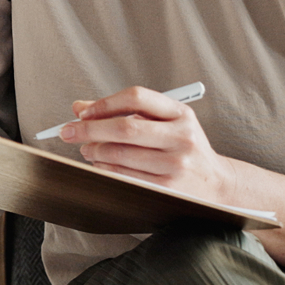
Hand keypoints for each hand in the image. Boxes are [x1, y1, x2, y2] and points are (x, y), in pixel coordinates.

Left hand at [58, 85, 235, 205]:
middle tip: (68, 131)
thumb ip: (125, 111)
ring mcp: (176, 164)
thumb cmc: (183, 149)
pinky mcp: (167, 187)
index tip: (83, 112)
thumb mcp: (164, 122)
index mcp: (181, 113)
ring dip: (94, 151)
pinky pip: (125, 176)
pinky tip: (99, 164)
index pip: (137, 97)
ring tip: (86, 149)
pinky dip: (104, 168)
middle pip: (125, 128)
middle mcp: (181, 137)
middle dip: (89, 129)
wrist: (217, 184)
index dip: (105, 103)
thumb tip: (80, 108)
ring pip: (121, 154)